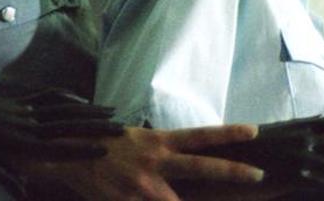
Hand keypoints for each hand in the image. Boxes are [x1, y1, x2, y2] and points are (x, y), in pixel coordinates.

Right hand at [33, 124, 265, 200]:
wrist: (63, 153)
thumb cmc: (100, 144)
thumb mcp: (132, 140)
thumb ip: (158, 150)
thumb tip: (180, 156)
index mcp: (157, 142)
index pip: (199, 135)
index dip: (227, 133)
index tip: (254, 130)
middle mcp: (155, 162)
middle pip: (202, 167)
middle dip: (233, 171)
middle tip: (260, 174)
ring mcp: (143, 186)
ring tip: (199, 198)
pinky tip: (143, 200)